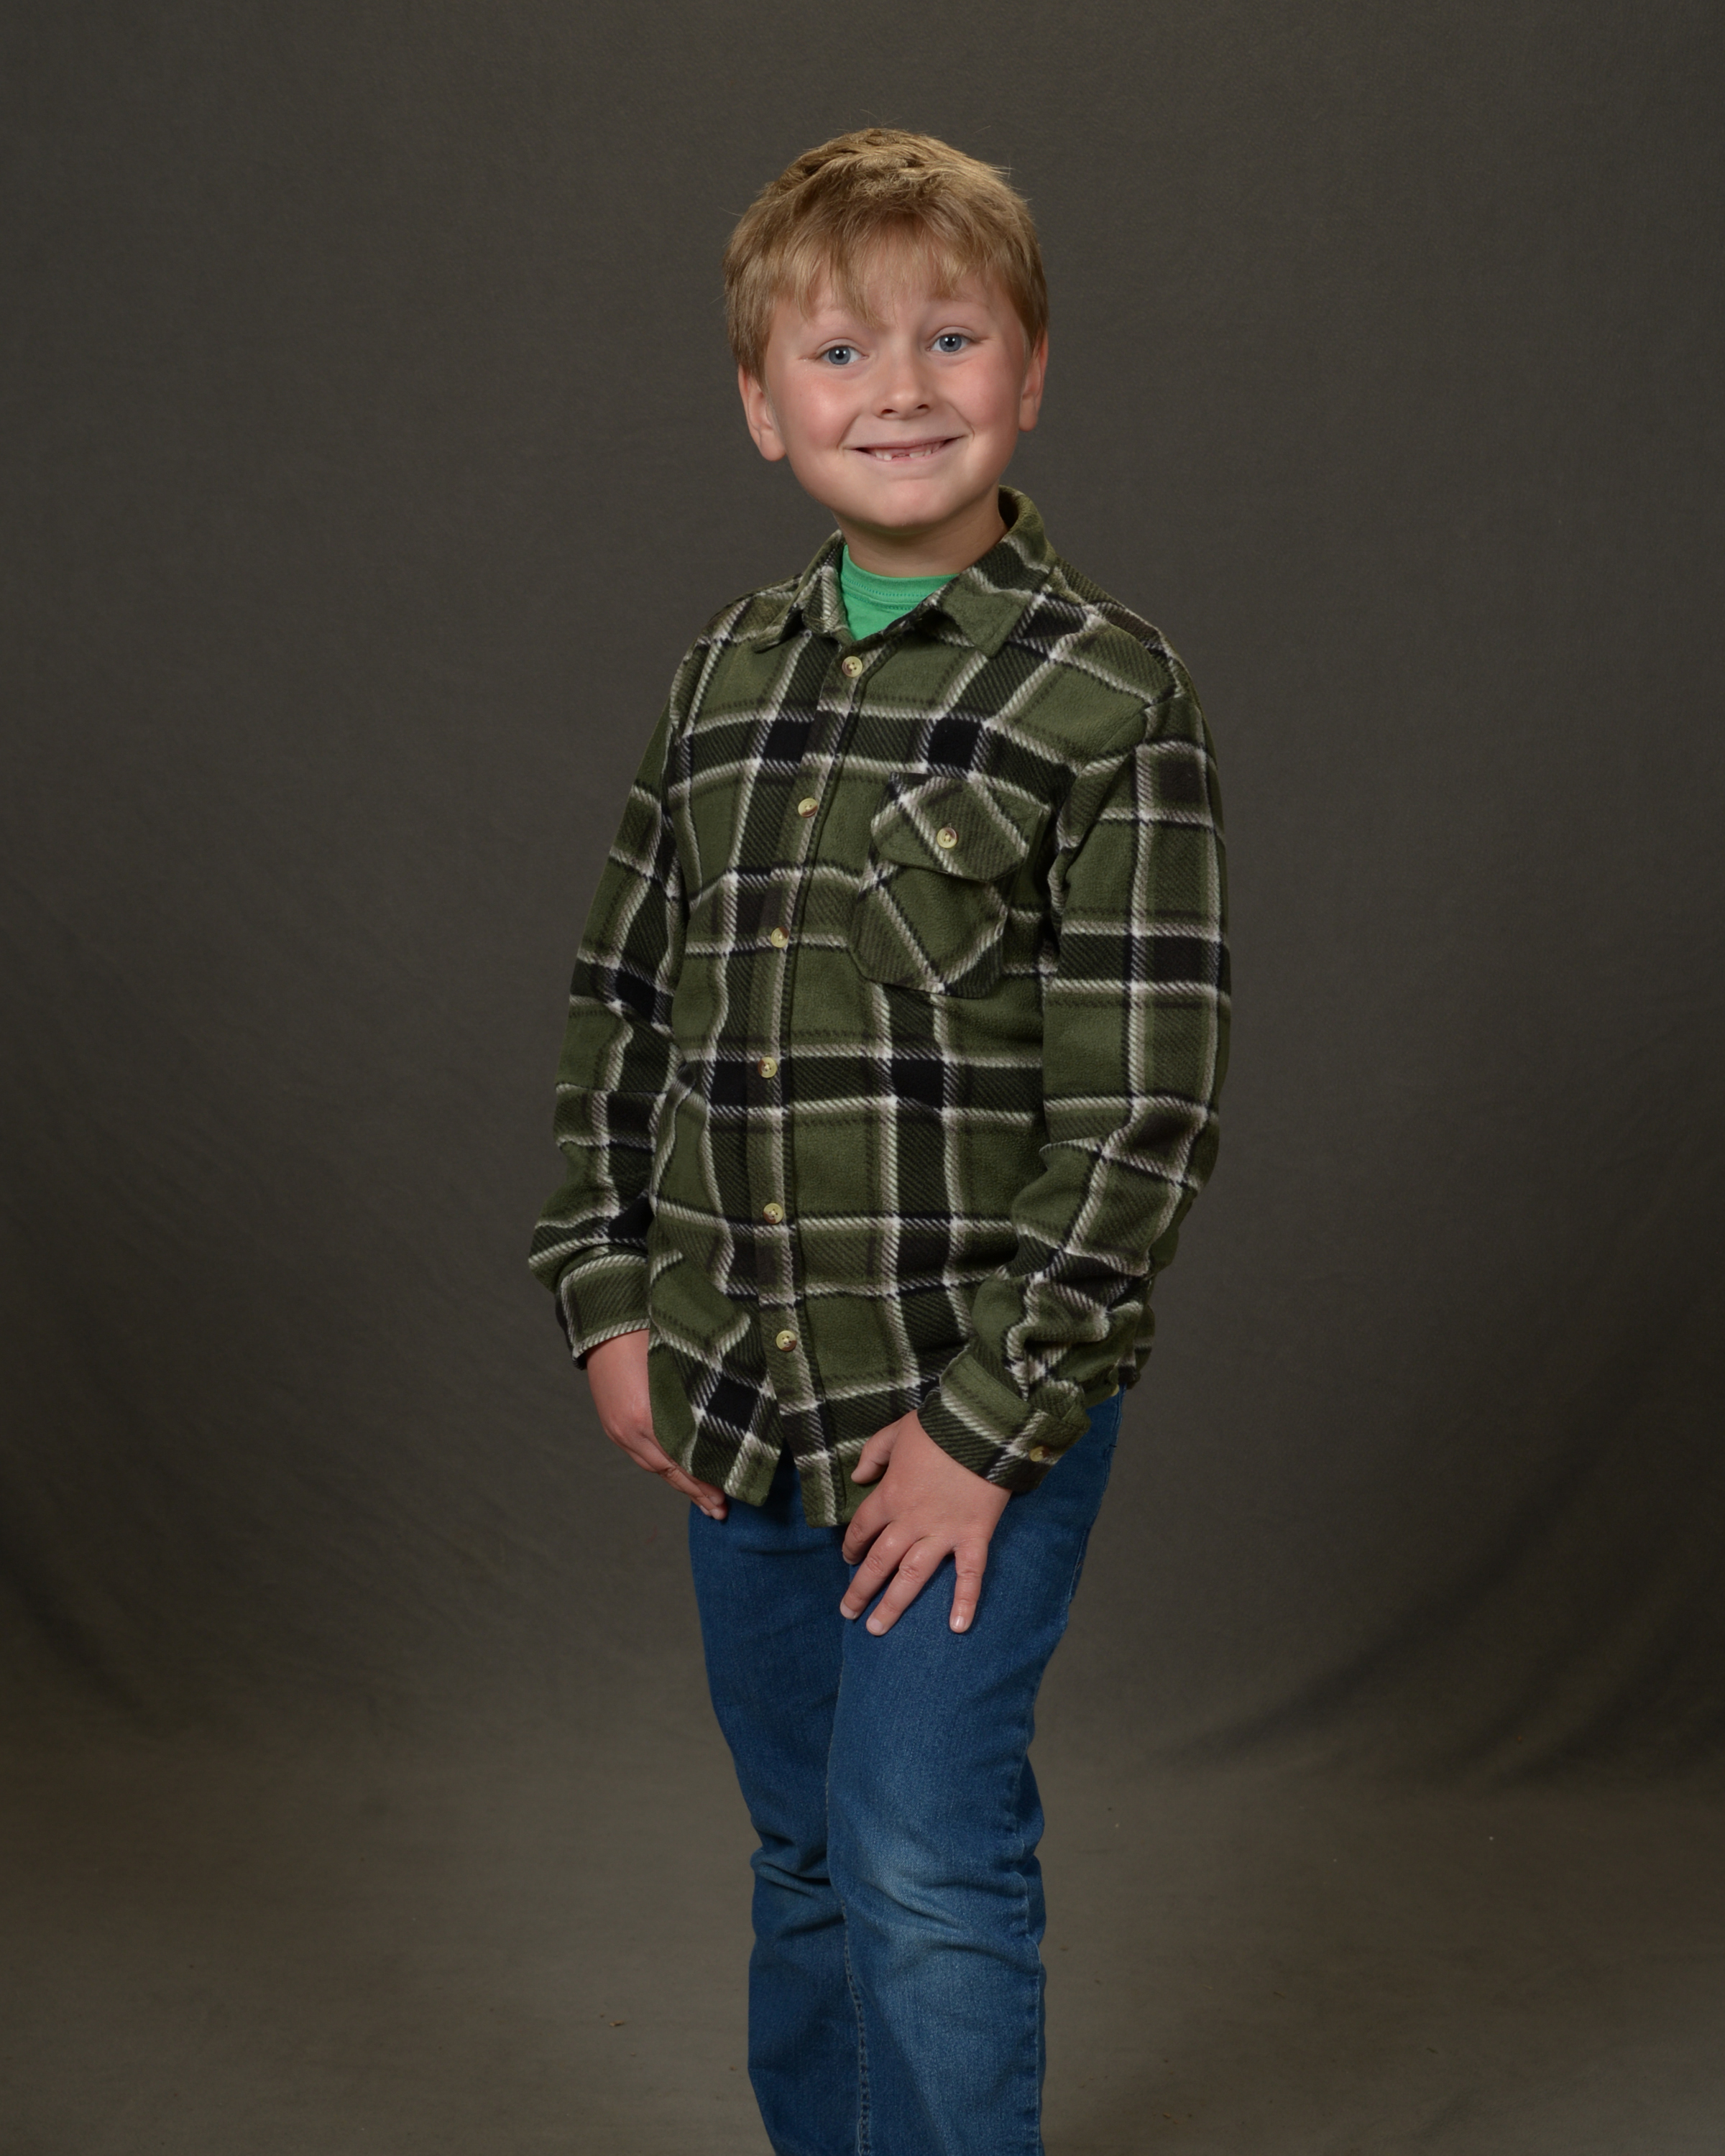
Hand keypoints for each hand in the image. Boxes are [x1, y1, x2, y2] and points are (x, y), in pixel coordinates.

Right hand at [586, 1331, 727, 1520]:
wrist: (606, 1321)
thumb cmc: (649, 1332)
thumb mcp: (678, 1364)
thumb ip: (698, 1395)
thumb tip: (726, 1420)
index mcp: (646, 1415)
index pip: (682, 1460)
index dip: (704, 1480)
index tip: (726, 1495)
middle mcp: (629, 1428)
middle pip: (668, 1471)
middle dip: (695, 1492)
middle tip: (719, 1511)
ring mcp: (617, 1429)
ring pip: (652, 1467)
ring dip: (678, 1484)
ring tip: (702, 1501)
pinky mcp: (612, 1424)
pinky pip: (639, 1455)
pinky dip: (661, 1468)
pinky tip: (675, 1474)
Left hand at [840, 1410, 1009, 1634]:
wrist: (982, 1426)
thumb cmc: (938, 1427)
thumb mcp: (896, 1432)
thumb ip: (873, 1455)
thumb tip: (857, 1476)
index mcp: (889, 1496)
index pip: (861, 1529)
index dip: (851, 1547)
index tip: (846, 1560)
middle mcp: (910, 1521)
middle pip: (878, 1562)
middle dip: (860, 1590)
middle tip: (848, 1613)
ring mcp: (942, 1532)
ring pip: (911, 1576)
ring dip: (893, 1605)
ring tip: (876, 1629)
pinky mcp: (973, 1536)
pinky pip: (969, 1574)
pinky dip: (965, 1601)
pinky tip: (958, 1628)